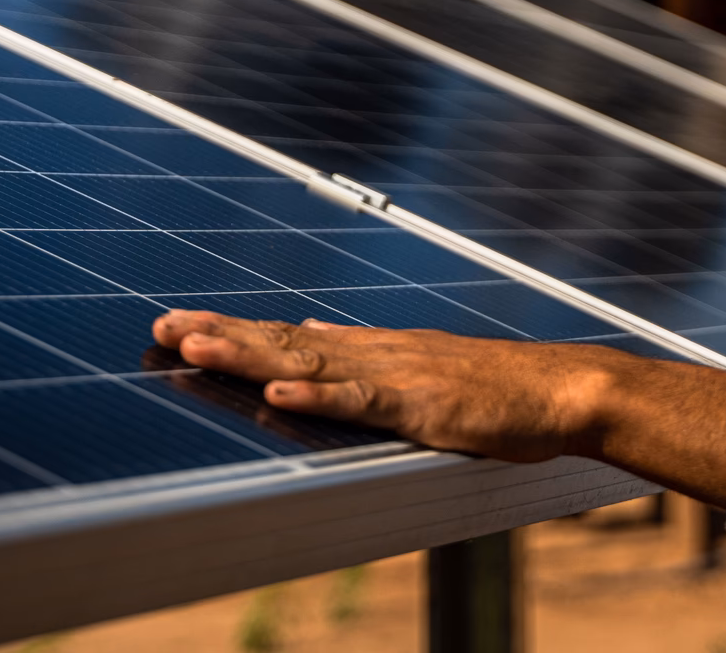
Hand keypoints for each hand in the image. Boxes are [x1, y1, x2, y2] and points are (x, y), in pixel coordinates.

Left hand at [153, 311, 606, 461]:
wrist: (562, 388)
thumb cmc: (498, 386)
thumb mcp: (421, 365)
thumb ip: (363, 352)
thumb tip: (310, 331)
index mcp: (374, 347)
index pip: (289, 332)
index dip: (233, 326)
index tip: (179, 320)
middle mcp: (377, 352)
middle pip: (284, 339)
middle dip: (222, 332)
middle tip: (163, 323)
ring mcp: (397, 376)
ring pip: (311, 362)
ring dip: (250, 354)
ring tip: (196, 347)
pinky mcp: (422, 406)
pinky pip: (362, 402)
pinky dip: (319, 395)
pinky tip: (280, 391)